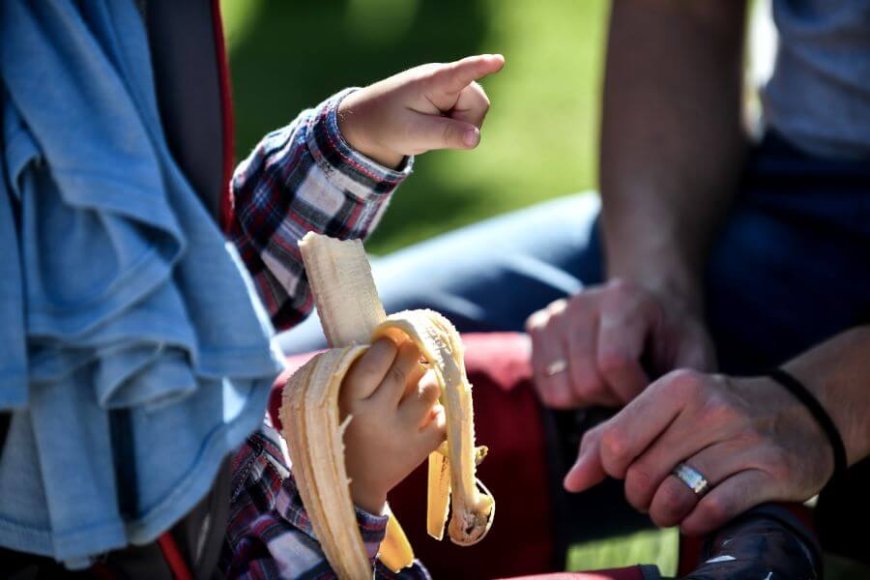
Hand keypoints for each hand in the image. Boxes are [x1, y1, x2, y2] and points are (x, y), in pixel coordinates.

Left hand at [337, 54, 504, 167]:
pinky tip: (436, 122)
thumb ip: (446, 135)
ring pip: (478, 109)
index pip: (459, 73)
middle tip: (434, 131)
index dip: (480, 67)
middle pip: (478, 102)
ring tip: (432, 125)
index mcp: (431, 83)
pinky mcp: (453, 92)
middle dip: (466, 123)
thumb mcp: (415, 135)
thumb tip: (476, 138)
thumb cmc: (390, 125)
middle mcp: (444, 77)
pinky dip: (457, 124)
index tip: (498, 61)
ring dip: (461, 125)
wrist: (372, 120)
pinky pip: (470, 112)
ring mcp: (450, 84)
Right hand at [339, 338, 445, 513]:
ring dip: (428, 379)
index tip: (391, 340)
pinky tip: (426, 410)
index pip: (377, 360)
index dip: (388, 344)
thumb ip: (359, 370)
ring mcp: (401, 434)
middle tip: (412, 349)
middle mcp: (377, 417)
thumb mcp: (339, 400)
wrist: (353, 484)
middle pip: (406, 370)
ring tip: (420, 380)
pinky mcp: (419, 450)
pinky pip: (442, 416)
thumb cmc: (345, 427)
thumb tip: (394, 336)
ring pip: (429, 389)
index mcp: (351, 401)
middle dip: (412, 353)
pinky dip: (438, 408)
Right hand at [525, 278, 714, 408]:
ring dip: (589, 400)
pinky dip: (568, 396)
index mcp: (622, 299)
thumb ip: (684, 387)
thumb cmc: (674, 333)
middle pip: (585, 380)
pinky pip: (544, 388)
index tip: (652, 398)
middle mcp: (582, 302)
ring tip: (612, 387)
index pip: (613, 363)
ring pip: (560, 390)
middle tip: (632, 394)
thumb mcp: (694, 354)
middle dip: (612, 399)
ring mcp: (555, 315)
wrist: (650, 300)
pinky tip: (592, 381)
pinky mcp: (537, 328)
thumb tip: (671, 430)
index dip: (633, 394)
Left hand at [563, 369, 833, 535]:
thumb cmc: (714, 414)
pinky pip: (712, 512)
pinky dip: (697, 523)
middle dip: (639, 495)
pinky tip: (700, 515)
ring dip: (666, 513)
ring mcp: (743, 439)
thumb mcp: (664, 410)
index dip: (611, 468)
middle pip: (641, 475)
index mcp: (676, 387)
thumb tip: (572, 481)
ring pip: (674, 498)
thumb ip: (611, 438)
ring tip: (676, 505)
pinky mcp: (771, 471)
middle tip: (655, 492)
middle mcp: (709, 407)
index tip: (626, 469)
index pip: (615, 442)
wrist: (801, 411)